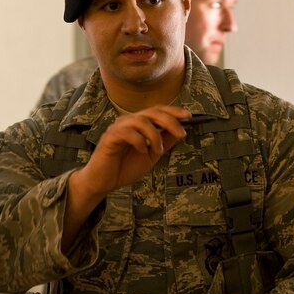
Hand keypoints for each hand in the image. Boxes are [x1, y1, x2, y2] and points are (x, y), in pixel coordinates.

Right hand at [63, 106, 189, 246]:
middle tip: (181, 133)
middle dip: (169, 121)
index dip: (173, 111)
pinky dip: (139, 141)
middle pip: (151, 112)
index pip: (156, 110)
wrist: (104, 182)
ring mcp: (117, 129)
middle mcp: (127, 122)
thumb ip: (164, 142)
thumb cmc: (124, 168)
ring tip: (157, 151)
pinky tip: (142, 151)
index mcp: (137, 124)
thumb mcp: (152, 155)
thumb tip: (181, 132)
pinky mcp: (109, 138)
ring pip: (140, 120)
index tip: (189, 116)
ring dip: (154, 135)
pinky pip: (127, 132)